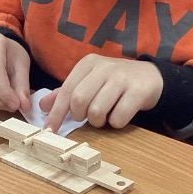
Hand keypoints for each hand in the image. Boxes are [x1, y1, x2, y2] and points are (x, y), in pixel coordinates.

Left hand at [40, 55, 162, 130]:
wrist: (150, 77)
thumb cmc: (114, 81)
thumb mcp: (89, 81)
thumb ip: (66, 93)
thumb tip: (42, 106)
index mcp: (88, 63)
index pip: (66, 90)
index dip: (56, 113)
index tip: (49, 130)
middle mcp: (104, 67)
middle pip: (79, 100)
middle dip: (80, 115)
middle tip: (86, 117)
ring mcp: (122, 78)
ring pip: (97, 110)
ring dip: (98, 121)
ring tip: (105, 115)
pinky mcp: (138, 92)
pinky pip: (118, 118)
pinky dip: (115, 123)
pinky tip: (120, 114)